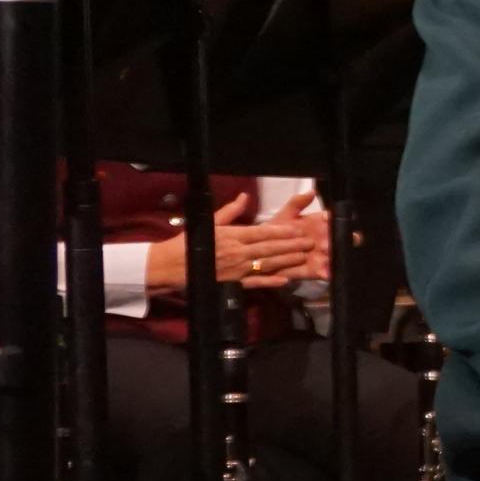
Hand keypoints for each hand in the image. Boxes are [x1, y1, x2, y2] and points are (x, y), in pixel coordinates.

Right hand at [154, 209, 334, 295]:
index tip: (298, 230)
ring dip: (286, 261)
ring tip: (303, 257)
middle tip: (310, 243)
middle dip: (291, 246)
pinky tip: (285, 279)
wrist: (170, 266)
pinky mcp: (233, 284)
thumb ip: (229, 211)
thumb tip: (244, 196)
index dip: (282, 232)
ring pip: (266, 264)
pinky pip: (255, 283)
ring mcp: (236, 270)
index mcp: (232, 236)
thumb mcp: (209, 224)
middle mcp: (237, 252)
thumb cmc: (189, 243)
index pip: (262, 233)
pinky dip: (271, 282)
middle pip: (269, 248)